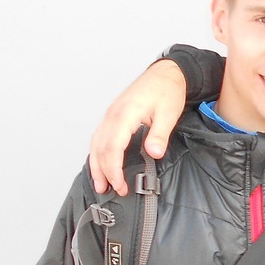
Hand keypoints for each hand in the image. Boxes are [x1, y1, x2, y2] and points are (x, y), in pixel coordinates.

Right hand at [88, 59, 187, 194]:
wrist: (165, 74)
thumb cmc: (167, 91)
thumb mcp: (168, 114)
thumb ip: (159, 134)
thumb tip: (154, 153)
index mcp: (125, 114)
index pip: (112, 146)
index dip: (113, 168)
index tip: (119, 184)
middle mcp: (113, 114)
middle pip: (100, 147)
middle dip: (103, 171)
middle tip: (111, 190)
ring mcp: (111, 115)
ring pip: (96, 142)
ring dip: (96, 164)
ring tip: (100, 183)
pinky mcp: (113, 116)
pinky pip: (99, 136)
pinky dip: (98, 152)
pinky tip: (100, 164)